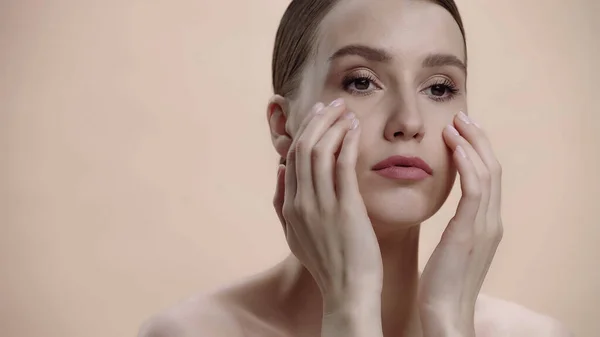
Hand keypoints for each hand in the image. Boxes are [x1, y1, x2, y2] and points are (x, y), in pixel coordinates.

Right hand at [272, 99, 382, 311]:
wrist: (348, 291)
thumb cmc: (328, 263)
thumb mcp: (294, 235)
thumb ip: (282, 203)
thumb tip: (279, 170)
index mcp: (289, 207)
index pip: (292, 158)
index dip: (304, 131)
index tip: (318, 115)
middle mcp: (301, 202)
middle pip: (303, 148)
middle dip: (318, 120)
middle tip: (332, 103)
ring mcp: (322, 205)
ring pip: (320, 151)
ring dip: (333, 124)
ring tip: (345, 110)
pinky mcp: (345, 208)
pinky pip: (343, 165)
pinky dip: (348, 142)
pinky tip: (356, 129)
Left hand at [419, 112, 503, 336]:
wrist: (445, 314)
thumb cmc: (442, 284)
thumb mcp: (451, 249)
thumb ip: (456, 226)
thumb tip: (445, 210)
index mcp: (486, 224)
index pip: (487, 177)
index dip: (477, 150)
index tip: (459, 130)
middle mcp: (492, 221)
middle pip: (492, 168)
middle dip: (478, 138)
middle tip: (460, 116)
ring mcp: (485, 226)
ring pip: (487, 172)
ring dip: (472, 143)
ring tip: (455, 123)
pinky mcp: (471, 231)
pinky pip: (474, 189)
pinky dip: (467, 164)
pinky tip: (454, 146)